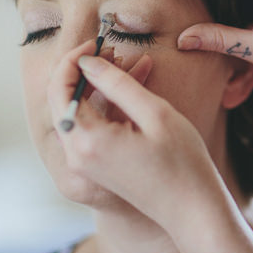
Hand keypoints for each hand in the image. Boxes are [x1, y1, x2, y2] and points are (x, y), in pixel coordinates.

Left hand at [46, 41, 227, 230]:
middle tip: (109, 50)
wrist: (192, 210)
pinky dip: (104, 105)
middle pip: (62, 100)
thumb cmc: (181, 163)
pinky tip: (131, 87)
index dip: (73, 59)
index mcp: (87, 141)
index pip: (60, 88)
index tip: (96, 42)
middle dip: (82, 70)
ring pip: (77, 111)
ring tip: (126, 63)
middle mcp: (76, 155)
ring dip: (96, 86)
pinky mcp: (95, 167)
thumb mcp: (155, 114)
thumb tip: (88, 61)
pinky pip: (89, 127)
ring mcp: (84, 164)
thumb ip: (117, 83)